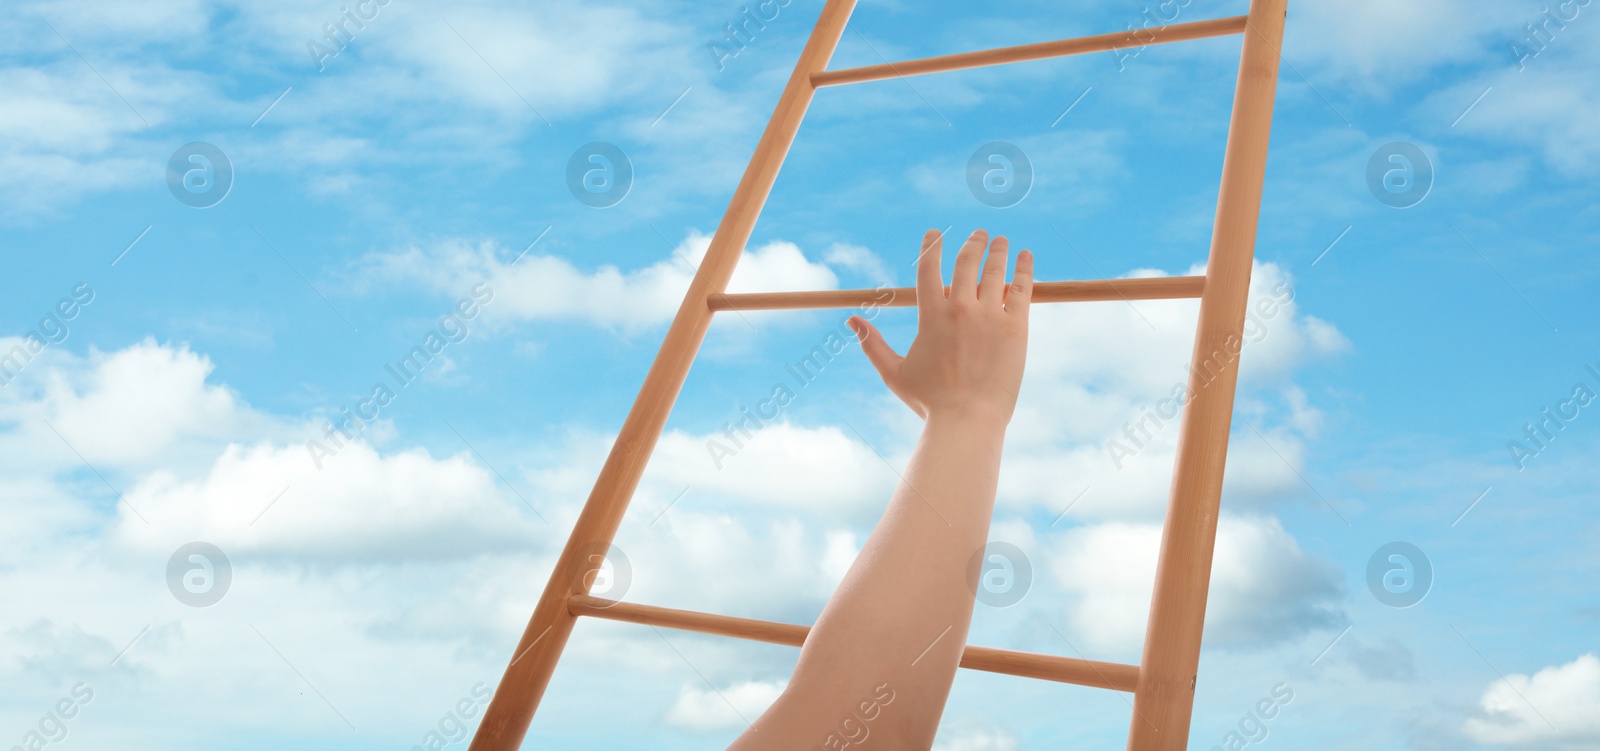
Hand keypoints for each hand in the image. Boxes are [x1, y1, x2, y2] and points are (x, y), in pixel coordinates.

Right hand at [848, 229, 1031, 426]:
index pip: (928, 266)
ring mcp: (990, 316)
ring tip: (1001, 241)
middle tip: (981, 234)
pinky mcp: (1015, 328)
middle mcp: (960, 309)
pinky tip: (1025, 256)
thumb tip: (851, 321)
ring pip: (995, 270)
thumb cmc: (930, 402)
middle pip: (966, 261)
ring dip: (998, 250)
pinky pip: (1022, 288)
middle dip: (973, 242)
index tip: (934, 233)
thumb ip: (871, 344)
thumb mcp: (893, 373)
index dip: (931, 245)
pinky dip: (1024, 268)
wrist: (968, 422)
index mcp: (931, 316)